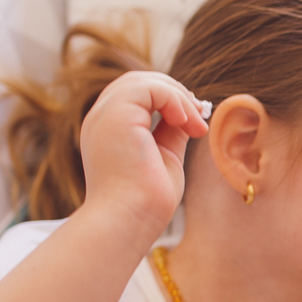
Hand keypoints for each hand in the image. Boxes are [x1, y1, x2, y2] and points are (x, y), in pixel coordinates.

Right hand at [78, 71, 208, 238]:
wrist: (130, 221)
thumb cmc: (146, 203)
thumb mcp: (165, 157)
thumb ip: (172, 132)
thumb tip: (189, 113)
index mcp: (109, 130)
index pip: (136, 96)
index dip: (169, 100)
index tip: (195, 121)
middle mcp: (101, 118)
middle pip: (138, 82)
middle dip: (175, 93)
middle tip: (200, 117)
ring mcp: (104, 115)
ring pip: (143, 80)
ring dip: (178, 97)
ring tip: (196, 125)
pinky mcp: (114, 115)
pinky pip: (147, 87)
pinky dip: (173, 99)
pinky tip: (185, 122)